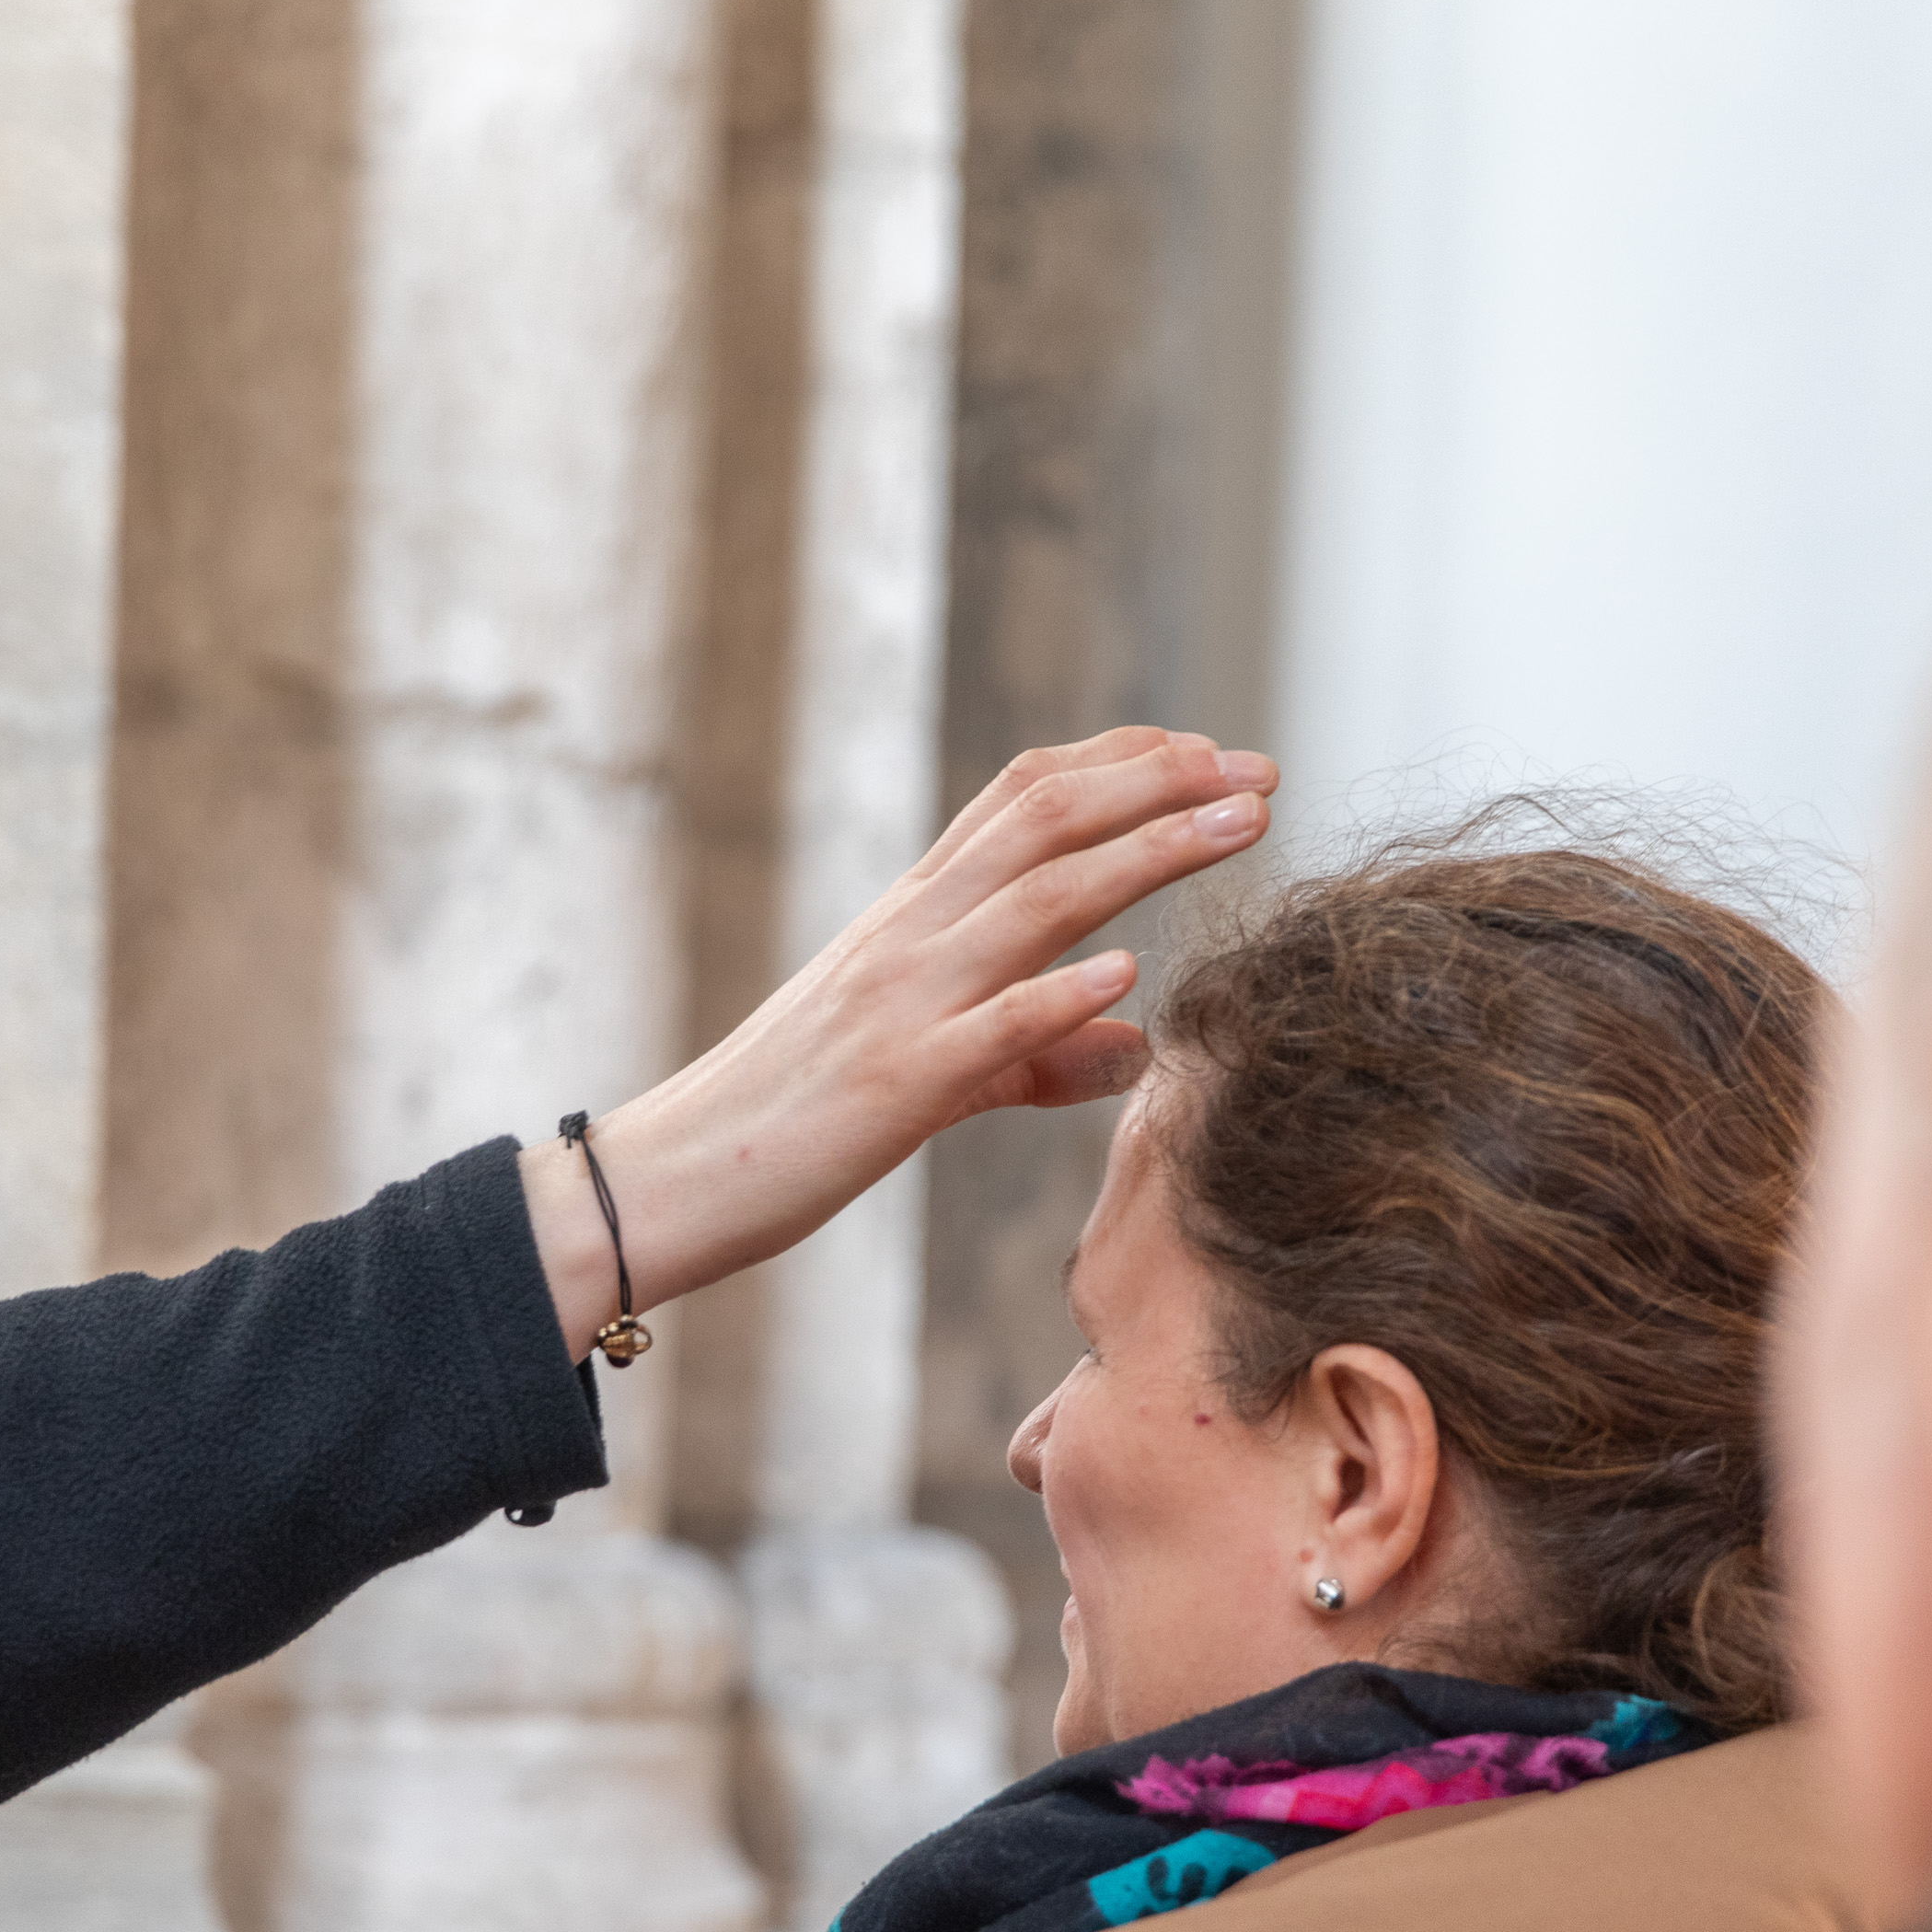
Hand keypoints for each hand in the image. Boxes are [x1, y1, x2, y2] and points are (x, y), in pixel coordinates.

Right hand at [524, 727, 1271, 1356]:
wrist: (671, 1179)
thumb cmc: (795, 1124)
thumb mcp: (929, 1071)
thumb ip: (1034, 1050)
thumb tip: (1135, 1044)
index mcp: (912, 917)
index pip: (1023, 798)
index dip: (1125, 761)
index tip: (1211, 752)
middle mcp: (909, 935)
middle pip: (1046, 820)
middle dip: (1163, 783)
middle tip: (1260, 769)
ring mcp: (900, 1004)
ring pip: (1036, 900)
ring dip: (1148, 852)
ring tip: (1240, 824)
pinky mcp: (893, 1087)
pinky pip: (986, 1030)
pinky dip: (1057, 996)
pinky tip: (1127, 975)